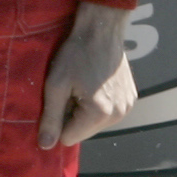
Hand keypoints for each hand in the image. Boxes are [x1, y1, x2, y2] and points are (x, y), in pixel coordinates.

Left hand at [38, 1, 137, 148]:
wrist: (102, 30)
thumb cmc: (76, 54)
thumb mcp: (56, 86)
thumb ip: (51, 119)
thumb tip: (46, 146)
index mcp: (100, 113)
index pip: (68, 138)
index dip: (58, 122)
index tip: (61, 99)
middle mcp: (118, 114)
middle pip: (82, 133)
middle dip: (72, 117)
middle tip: (72, 91)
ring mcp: (127, 107)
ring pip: (93, 125)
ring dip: (83, 111)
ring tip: (83, 86)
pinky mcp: (130, 99)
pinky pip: (105, 114)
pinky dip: (96, 105)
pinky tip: (95, 85)